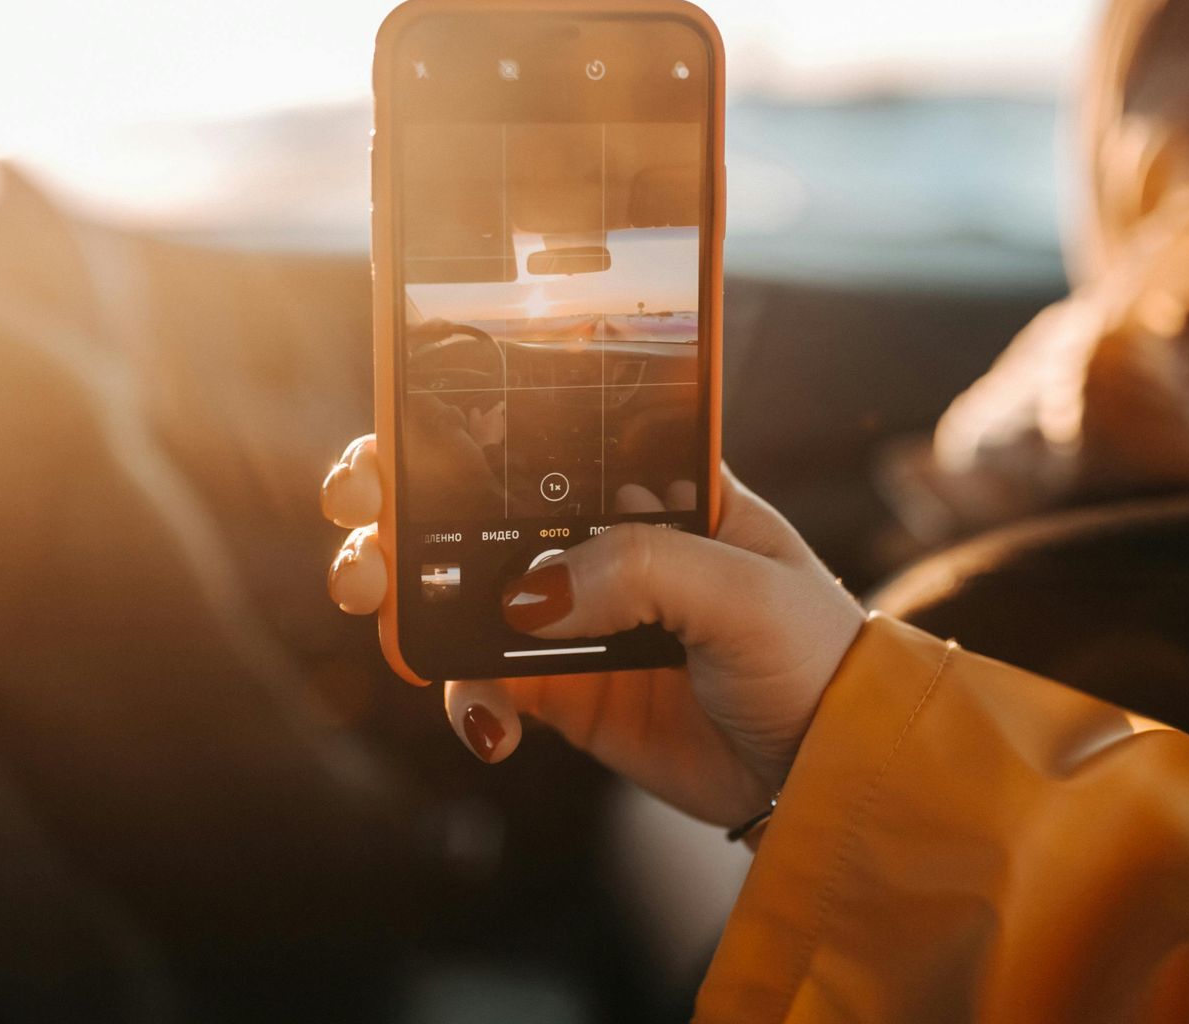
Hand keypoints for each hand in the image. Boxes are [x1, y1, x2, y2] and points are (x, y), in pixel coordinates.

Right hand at [321, 436, 865, 827]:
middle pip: (469, 504)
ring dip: (403, 596)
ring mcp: (570, 615)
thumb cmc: (812, 649)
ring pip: (456, 592)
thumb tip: (529, 596)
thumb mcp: (745, 588)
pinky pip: (482, 685)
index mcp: (644, 483)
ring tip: (381, 611)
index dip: (458, 422)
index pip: (537, 433)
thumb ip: (643, 570)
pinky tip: (490, 729)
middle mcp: (593, 538)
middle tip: (360, 515)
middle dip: (397, 502)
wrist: (828, 765)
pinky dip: (465, 701)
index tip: (399, 431)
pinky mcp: (560, 690)